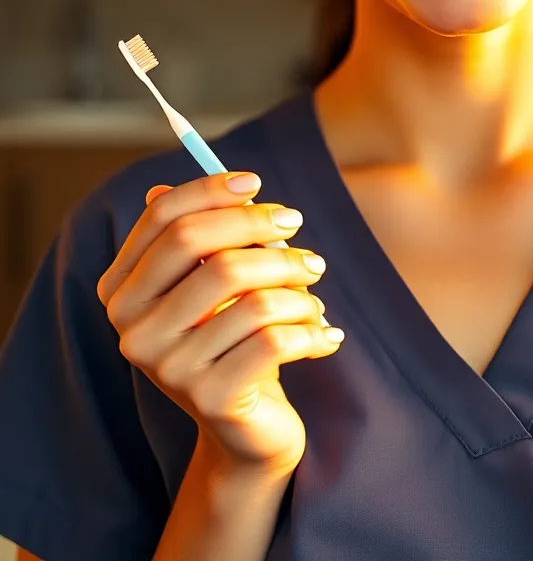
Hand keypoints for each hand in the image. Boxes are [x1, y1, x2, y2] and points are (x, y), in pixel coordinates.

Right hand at [96, 171, 343, 476]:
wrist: (246, 432)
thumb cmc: (233, 341)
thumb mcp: (216, 286)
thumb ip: (208, 238)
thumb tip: (212, 185)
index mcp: (122, 291)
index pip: (160, 218)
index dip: (210, 190)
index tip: (256, 183)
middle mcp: (132, 330)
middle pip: (199, 245)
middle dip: (259, 229)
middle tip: (299, 235)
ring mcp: (168, 368)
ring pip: (250, 295)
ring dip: (298, 288)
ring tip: (316, 296)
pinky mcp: (210, 399)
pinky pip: (275, 340)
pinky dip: (312, 329)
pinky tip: (327, 333)